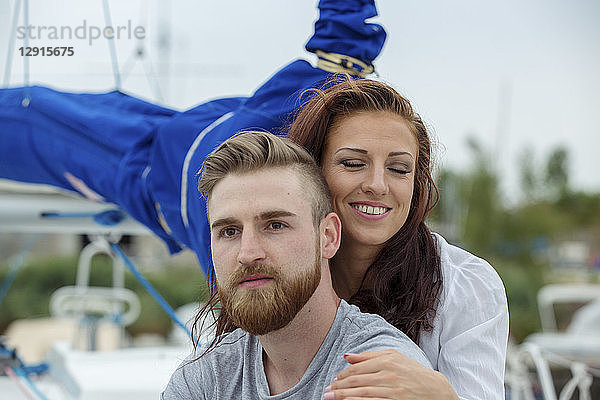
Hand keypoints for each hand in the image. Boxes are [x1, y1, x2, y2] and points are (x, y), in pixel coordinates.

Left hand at [323, 349, 458, 399]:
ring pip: (361, 393)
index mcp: (387, 360)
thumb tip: (346, 356)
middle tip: (327, 391)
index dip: (342, 375)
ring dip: (343, 396)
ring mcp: (392, 390)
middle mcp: (389, 374)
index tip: (333, 380)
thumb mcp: (393, 356)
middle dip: (338, 387)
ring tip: (331, 398)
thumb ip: (368, 356)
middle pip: (356, 381)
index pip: (357, 368)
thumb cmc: (412, 371)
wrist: (435, 389)